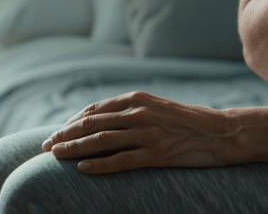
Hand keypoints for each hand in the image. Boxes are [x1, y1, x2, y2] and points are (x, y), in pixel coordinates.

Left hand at [41, 91, 231, 173]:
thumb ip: (132, 111)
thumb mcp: (157, 108)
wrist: (222, 132)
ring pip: (102, 141)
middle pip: (92, 124)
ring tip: (55, 157)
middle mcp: (139, 113)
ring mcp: (148, 133)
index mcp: (137, 99)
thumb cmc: (188, 121)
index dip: (72, 122)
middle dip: (65, 135)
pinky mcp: (158, 154)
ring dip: (74, 149)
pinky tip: (82, 170)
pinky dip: (99, 165)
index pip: (95, 110)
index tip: (57, 132)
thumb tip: (103, 121)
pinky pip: (122, 161)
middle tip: (45, 146)